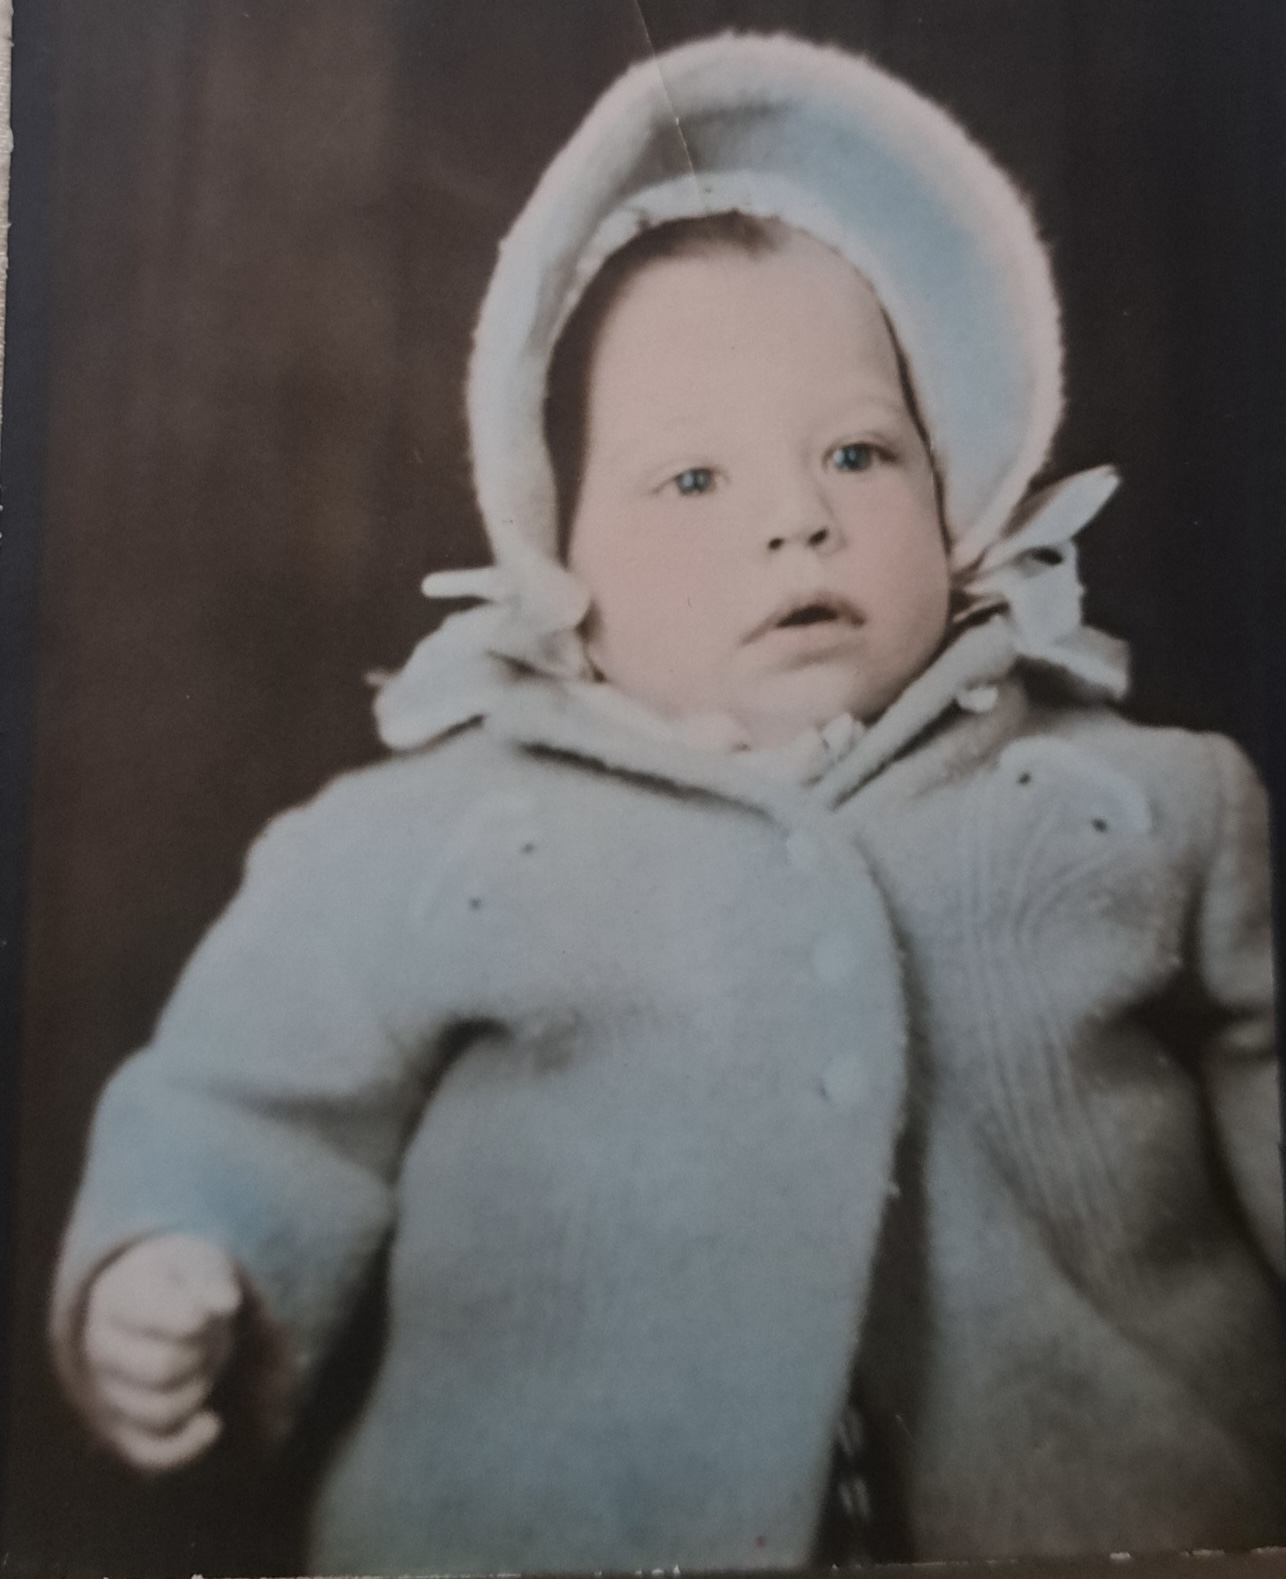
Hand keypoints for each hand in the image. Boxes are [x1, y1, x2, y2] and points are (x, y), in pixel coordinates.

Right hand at [79, 1233, 241, 1471]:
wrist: (153, 1305)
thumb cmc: (179, 1282)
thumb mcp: (197, 1261)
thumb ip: (210, 1277)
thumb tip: (226, 1303)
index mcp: (116, 1298)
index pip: (151, 1315)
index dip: (192, 1317)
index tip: (205, 1313)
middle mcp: (100, 1348)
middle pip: (162, 1369)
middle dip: (200, 1355)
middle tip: (208, 1338)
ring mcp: (107, 1391)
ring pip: (159, 1413)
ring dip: (197, 1391)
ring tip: (203, 1364)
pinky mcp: (122, 1428)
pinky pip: (149, 1453)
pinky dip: (186, 1446)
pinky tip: (213, 1424)